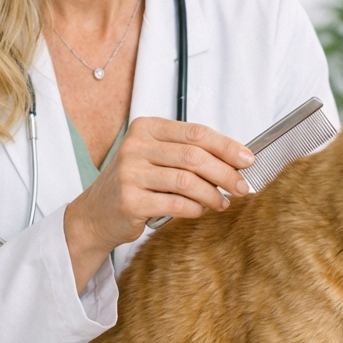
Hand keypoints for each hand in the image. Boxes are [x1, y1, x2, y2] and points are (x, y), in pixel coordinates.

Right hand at [63, 117, 253, 292]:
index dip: (226, 146)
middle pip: (194, 156)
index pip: (195, 132)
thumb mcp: (155, 158)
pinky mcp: (129, 200)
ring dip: (212, 194)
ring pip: (186, 181)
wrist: (95, 214)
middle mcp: (135, 146)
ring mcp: (130, 173)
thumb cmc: (133, 183)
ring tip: (223, 202)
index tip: (247, 159)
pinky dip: (194, 208)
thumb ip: (187, 153)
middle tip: (241, 186)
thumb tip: (234, 160)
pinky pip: (175, 203)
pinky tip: (200, 210)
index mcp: (146, 129)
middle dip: (224, 172)